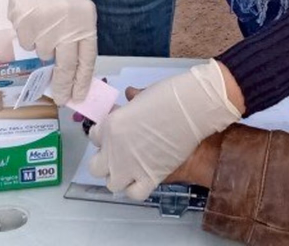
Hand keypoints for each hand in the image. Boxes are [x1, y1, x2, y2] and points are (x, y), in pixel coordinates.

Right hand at [7, 0, 96, 103]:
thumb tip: (74, 76)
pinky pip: (27, 44)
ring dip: (44, 47)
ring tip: (46, 26)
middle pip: (66, 66)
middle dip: (63, 86)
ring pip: (43, 54)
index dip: (82, 81)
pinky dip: (29, 37)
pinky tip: (34, 20)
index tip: (78, 96)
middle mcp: (67, 26)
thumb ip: (79, 41)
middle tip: (61, 99)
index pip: (87, 60)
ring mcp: (45, 25)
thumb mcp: (80, 14)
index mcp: (86, 23)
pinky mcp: (25, 24)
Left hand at [87, 60, 240, 200]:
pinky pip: (134, 193)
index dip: (104, 135)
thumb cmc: (169, 95)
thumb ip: (132, 102)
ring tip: (131, 167)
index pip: (94, 136)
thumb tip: (130, 96)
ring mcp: (130, 167)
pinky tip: (143, 177)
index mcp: (110, 126)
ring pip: (112, 183)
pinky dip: (137, 188)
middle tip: (120, 152)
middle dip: (106, 160)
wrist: (194, 108)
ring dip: (119, 176)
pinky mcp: (150, 177)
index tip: (116, 131)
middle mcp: (114, 150)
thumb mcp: (144, 94)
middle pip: (96, 166)